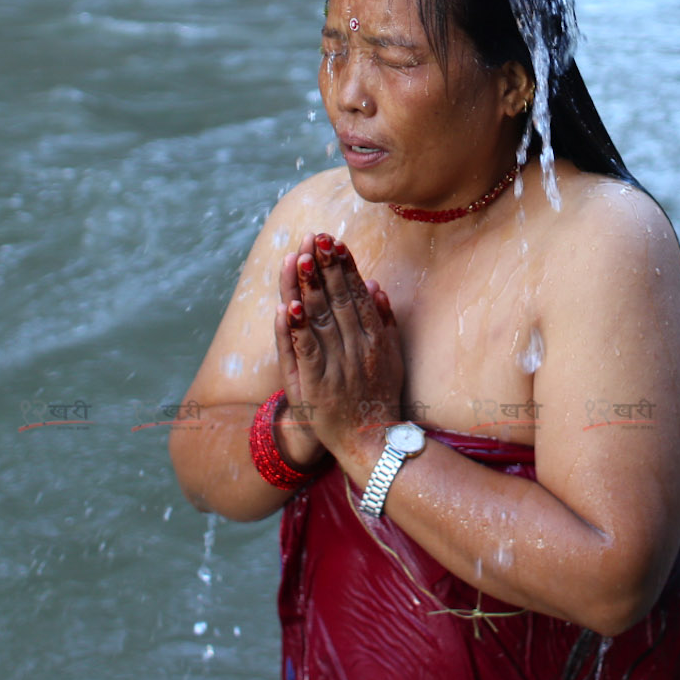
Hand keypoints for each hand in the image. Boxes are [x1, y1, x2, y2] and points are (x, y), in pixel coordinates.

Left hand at [276, 233, 403, 465]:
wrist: (370, 442)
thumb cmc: (379, 397)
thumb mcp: (391, 356)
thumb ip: (384, 320)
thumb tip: (375, 284)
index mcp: (374, 339)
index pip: (357, 295)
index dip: (344, 267)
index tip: (333, 241)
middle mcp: (358, 348)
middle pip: (338, 300)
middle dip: (325, 267)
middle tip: (315, 237)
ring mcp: (338, 367)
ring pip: (321, 321)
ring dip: (309, 288)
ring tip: (300, 258)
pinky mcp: (317, 386)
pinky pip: (306, 353)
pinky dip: (297, 330)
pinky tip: (288, 307)